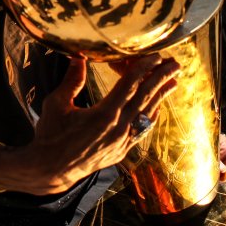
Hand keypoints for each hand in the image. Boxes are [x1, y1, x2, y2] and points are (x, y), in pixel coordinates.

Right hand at [24, 54, 178, 192]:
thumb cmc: (51, 134)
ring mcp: (122, 142)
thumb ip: (72, 80)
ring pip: (147, 114)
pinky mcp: (121, 151)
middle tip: (175, 65)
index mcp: (104, 114)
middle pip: (145, 98)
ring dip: (160, 97)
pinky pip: (142, 130)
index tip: (155, 56)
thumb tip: (78, 56)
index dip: (143, 68)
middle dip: (161, 79)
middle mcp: (118, 128)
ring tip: (173, 82)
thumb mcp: (57, 103)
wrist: (51, 169)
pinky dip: (150, 116)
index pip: (129, 85)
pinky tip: (156, 108)